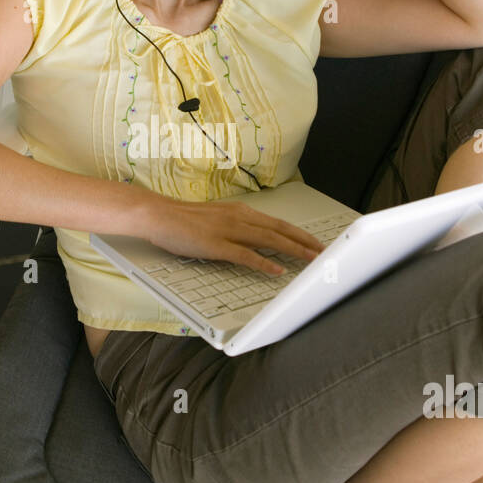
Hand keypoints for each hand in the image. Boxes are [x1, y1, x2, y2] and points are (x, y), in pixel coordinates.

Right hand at [144, 197, 322, 275]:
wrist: (159, 215)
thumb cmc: (184, 220)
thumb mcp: (217, 219)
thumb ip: (237, 228)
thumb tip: (255, 240)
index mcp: (240, 211)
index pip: (277, 223)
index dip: (299, 233)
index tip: (315, 242)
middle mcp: (239, 217)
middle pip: (280, 229)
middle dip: (304, 241)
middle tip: (323, 252)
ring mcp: (228, 230)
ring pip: (269, 239)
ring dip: (293, 250)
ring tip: (311, 260)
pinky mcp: (216, 244)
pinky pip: (245, 255)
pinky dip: (264, 263)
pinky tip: (277, 270)